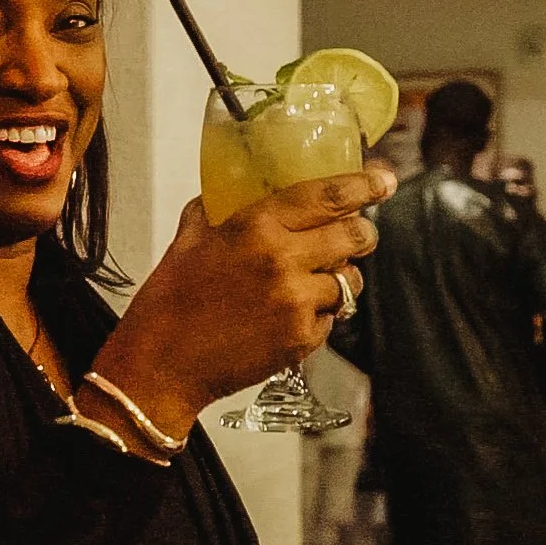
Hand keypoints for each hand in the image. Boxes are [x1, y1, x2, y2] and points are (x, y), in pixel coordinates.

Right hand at [85, 168, 394, 440]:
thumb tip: (233, 191)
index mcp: (256, 225)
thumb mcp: (189, 237)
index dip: (364, 186)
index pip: (328, 196)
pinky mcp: (302, 339)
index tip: (384, 180)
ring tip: (312, 284)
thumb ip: (218, 210)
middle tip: (357, 235)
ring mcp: (297, 302)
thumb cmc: (170, 299)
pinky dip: (318, 316)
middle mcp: (284, 260)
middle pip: (355, 237)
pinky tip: (288, 317)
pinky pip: (330, 319)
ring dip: (339, 279)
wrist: (161, 364)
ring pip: (348, 282)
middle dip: (363, 235)